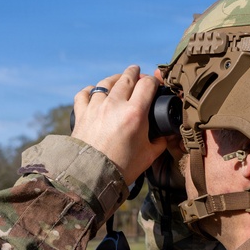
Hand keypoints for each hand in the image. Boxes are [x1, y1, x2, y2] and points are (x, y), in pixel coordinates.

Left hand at [71, 65, 166, 184]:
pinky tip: (94, 92)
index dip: (154, 81)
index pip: (148, 84)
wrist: (92, 177)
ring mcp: (96, 107)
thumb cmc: (122, 168)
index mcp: (135, 113)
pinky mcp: (81, 114)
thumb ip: (161, 141)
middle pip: (126, 77)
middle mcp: (115, 105)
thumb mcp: (149, 155)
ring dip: (115, 78)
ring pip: (105, 82)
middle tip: (138, 72)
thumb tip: (168, 135)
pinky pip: (84, 94)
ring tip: (119, 79)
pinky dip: (90, 91)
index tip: (156, 84)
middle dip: (135, 73)